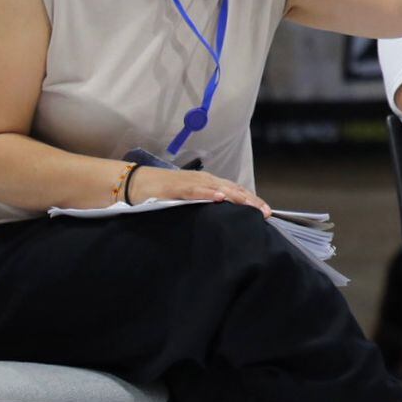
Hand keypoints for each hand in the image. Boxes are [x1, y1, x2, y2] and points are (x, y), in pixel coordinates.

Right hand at [126, 165, 272, 217]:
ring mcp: (191, 182)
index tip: (268, 213)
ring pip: (218, 187)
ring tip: (251, 205)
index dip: (252, 200)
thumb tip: (223, 221)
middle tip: (266, 213)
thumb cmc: (162, 194)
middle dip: (250, 200)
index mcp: (208, 184)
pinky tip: (219, 197)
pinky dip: (208, 193)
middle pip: (232, 189)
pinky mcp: (176, 188)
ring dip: (236, 196)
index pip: (235, 191)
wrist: (134, 184)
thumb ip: (205, 206)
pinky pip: (195, 190)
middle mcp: (203, 180)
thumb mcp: (189, 201)